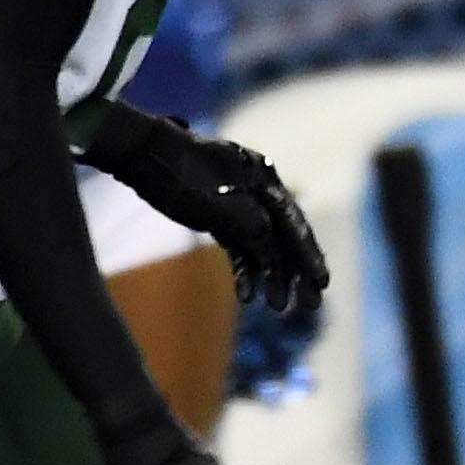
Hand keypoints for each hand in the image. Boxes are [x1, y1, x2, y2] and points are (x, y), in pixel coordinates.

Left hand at [104, 119, 327, 316]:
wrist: (143, 158)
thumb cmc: (178, 172)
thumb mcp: (211, 200)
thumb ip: (245, 221)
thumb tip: (269, 244)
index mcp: (263, 178)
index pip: (292, 221)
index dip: (308, 254)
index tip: (321, 282)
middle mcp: (258, 192)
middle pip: (284, 236)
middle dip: (296, 271)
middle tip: (310, 304)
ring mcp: (241, 205)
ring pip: (264, 246)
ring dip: (271, 276)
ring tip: (277, 307)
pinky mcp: (223, 218)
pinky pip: (241, 249)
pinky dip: (245, 271)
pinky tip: (246, 295)